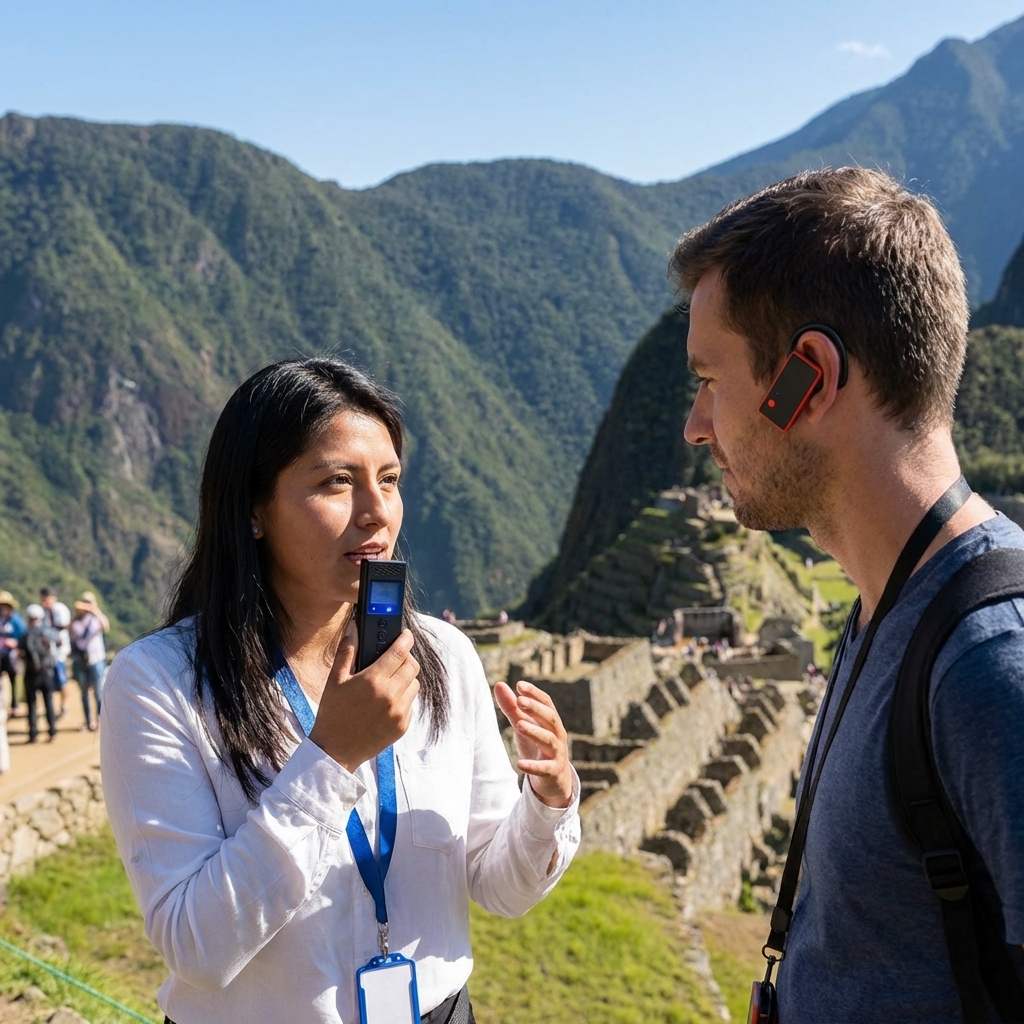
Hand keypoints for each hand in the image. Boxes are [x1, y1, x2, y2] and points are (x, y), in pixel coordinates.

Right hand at [309, 621, 419, 773]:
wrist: (335, 751)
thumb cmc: (332, 713)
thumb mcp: (334, 680)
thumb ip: (346, 652)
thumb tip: (354, 629)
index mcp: (373, 681)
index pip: (399, 652)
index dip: (405, 639)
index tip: (406, 635)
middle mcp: (390, 695)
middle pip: (412, 666)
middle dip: (405, 658)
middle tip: (395, 658)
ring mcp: (399, 712)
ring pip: (414, 684)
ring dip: (406, 678)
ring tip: (389, 681)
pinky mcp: (403, 725)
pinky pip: (411, 703)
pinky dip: (403, 698)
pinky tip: (387, 701)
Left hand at [494, 680, 573, 807]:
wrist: (554, 779)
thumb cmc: (537, 746)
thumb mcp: (524, 725)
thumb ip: (512, 707)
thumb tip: (499, 684)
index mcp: (551, 721)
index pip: (547, 703)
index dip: (534, 693)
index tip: (519, 685)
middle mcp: (557, 734)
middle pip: (550, 718)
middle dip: (536, 709)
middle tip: (519, 701)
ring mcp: (557, 753)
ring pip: (549, 740)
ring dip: (534, 732)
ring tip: (518, 725)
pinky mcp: (553, 772)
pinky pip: (544, 768)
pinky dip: (533, 766)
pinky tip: (520, 764)